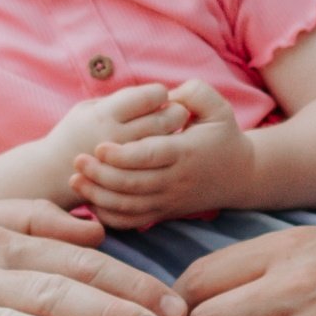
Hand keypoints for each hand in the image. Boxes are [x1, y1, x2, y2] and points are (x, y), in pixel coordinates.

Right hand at [41, 84, 189, 194]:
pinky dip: (167, 156)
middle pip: (167, 119)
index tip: (156, 98)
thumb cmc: (74, 133)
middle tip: (170, 113)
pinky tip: (161, 153)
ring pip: (169, 143)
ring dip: (175, 134)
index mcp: (106, 115)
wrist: (52, 175)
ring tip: (167, 132)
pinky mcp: (130, 182)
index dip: (159, 93)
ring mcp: (125, 164)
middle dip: (175, 112)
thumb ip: (121, 100)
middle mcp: (118, 138)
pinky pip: (160, 166)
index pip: (152, 96)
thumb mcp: (89, 108)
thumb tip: (157, 94)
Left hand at [71, 80, 256, 225]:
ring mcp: (169, 200)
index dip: (123, 155)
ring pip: (130, 207)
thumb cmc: (223, 135)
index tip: (100, 146)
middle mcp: (176, 180)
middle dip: (101, 175)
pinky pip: (134, 222)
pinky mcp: (164, 213)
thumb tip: (166, 94)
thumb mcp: (218, 106)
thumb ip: (193, 93)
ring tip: (75, 180)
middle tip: (77, 160)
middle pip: (133, 184)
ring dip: (99, 197)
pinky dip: (110, 217)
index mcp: (186, 152)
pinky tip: (91, 203)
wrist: (241, 175)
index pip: (150, 157)